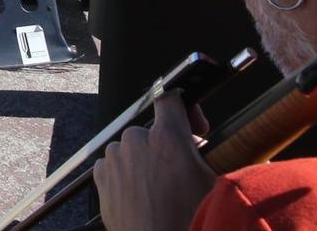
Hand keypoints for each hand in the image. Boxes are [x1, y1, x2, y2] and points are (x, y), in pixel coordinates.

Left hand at [93, 95, 214, 230]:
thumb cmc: (191, 221)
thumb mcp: (216, 184)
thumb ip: (216, 153)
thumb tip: (216, 140)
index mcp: (167, 138)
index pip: (170, 98)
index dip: (184, 107)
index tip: (193, 124)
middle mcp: (136, 142)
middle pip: (152, 130)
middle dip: (168, 145)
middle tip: (182, 170)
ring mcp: (114, 159)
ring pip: (132, 148)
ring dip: (146, 160)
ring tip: (162, 188)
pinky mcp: (100, 177)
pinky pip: (114, 165)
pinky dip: (127, 173)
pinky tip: (143, 193)